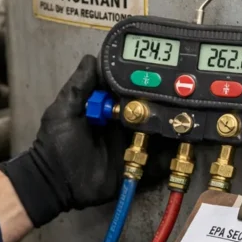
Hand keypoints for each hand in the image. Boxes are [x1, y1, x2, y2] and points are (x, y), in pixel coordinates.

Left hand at [0, 54, 171, 226]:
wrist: (55, 184)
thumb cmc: (55, 146)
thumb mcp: (62, 112)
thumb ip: (78, 87)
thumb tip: (91, 58)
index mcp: (106, 108)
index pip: (128, 90)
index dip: (142, 81)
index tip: (159, 72)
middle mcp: (122, 124)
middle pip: (148, 110)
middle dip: (163, 104)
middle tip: (180, 97)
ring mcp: (130, 145)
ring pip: (157, 133)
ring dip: (171, 127)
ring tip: (186, 119)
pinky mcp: (135, 165)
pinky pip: (157, 160)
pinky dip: (171, 154)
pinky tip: (184, 145)